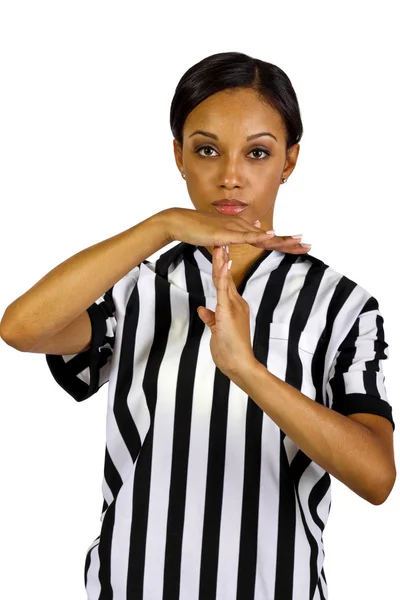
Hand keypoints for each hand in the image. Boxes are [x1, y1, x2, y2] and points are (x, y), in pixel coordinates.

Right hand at [163, 207, 310, 253]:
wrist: (181, 222)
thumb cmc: (198, 229)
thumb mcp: (221, 234)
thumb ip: (237, 234)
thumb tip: (254, 228)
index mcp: (243, 230)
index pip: (268, 238)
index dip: (285, 242)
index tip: (300, 246)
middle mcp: (242, 227)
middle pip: (271, 237)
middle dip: (290, 242)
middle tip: (309, 245)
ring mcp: (235, 229)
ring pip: (262, 236)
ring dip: (281, 239)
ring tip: (299, 241)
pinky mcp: (225, 233)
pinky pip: (244, 236)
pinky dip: (258, 236)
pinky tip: (271, 235)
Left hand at [196, 244, 258, 377]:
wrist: (239, 363)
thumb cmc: (230, 351)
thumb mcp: (216, 331)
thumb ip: (211, 319)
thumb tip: (202, 309)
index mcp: (234, 306)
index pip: (225, 283)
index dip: (222, 267)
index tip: (219, 252)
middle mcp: (236, 303)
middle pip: (226, 276)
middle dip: (222, 258)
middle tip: (219, 239)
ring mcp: (233, 306)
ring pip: (225, 279)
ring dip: (221, 261)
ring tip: (219, 244)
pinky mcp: (228, 310)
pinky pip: (223, 289)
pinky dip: (222, 275)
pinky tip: (222, 263)